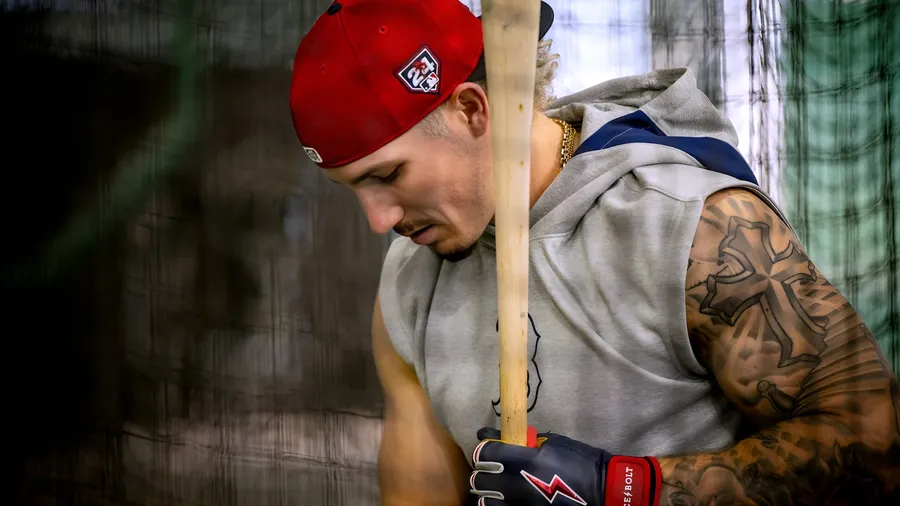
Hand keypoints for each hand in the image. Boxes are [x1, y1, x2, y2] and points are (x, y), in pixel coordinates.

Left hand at [468, 427, 661, 505]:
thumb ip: (525, 441)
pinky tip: (502, 500)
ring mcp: (522, 504)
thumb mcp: (554, 443)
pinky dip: (496, 504)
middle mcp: (520, 484)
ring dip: (486, 491)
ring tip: (494, 486)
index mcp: (528, 461)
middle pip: (481, 478)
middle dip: (482, 470)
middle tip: (488, 465)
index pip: (487, 453)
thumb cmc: (581, 461)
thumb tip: (499, 435)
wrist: (603, 491)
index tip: (485, 445)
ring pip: (485, 500)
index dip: (483, 448)